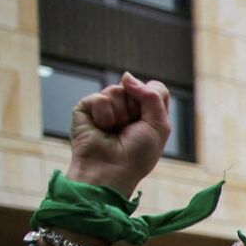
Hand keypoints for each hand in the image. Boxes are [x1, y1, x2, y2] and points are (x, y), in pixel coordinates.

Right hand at [66, 73, 172, 198]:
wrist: (111, 170)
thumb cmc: (137, 154)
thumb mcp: (159, 125)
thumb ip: (153, 96)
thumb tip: (126, 76)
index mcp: (146, 112)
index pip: (155, 87)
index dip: (152, 98)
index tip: (148, 119)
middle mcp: (126, 107)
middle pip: (134, 87)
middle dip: (135, 109)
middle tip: (129, 129)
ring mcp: (105, 107)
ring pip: (116, 90)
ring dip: (120, 115)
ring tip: (114, 131)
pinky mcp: (85, 108)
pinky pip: (99, 98)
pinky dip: (104, 116)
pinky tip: (100, 129)